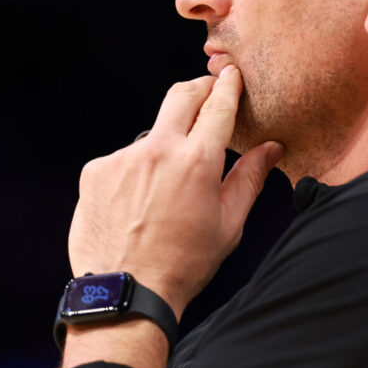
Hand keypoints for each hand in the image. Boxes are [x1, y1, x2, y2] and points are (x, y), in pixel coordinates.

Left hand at [67, 67, 282, 318]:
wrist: (127, 291)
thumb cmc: (183, 265)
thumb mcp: (228, 224)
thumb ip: (250, 179)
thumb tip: (271, 148)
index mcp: (197, 162)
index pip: (218, 106)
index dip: (228, 86)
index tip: (232, 76)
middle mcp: (158, 150)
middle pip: (181, 95)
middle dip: (198, 88)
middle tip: (207, 92)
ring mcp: (122, 158)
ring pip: (150, 135)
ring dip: (164, 147)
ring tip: (166, 189)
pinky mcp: (95, 171)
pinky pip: (122, 160)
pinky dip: (133, 173)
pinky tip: (136, 205)